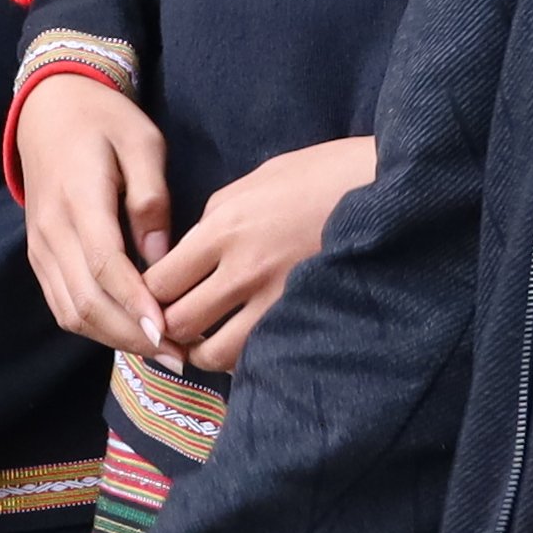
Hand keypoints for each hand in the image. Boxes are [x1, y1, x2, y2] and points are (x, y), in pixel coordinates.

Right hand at [16, 74, 176, 352]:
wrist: (48, 109)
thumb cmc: (104, 120)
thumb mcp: (142, 142)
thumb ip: (151, 199)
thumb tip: (161, 257)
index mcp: (79, 197)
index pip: (105, 264)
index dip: (135, 303)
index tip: (167, 331)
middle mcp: (52, 229)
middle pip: (86, 300)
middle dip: (130, 335)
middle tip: (176, 354)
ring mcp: (40, 246)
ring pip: (71, 310)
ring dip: (113, 338)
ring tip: (158, 351)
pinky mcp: (39, 256)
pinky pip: (62, 304)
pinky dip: (94, 327)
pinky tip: (129, 333)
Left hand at [147, 137, 377, 372]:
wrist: (385, 188)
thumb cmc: (321, 174)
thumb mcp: (254, 182)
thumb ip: (213, 220)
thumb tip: (189, 252)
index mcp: (223, 227)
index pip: (159, 282)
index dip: (147, 296)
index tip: (152, 299)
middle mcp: (243, 268)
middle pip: (178, 322)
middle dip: (166, 330)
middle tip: (170, 330)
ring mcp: (275, 298)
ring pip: (214, 352)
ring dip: (202, 353)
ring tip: (205, 344)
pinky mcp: (304, 316)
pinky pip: (258, 355)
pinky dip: (242, 358)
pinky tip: (243, 345)